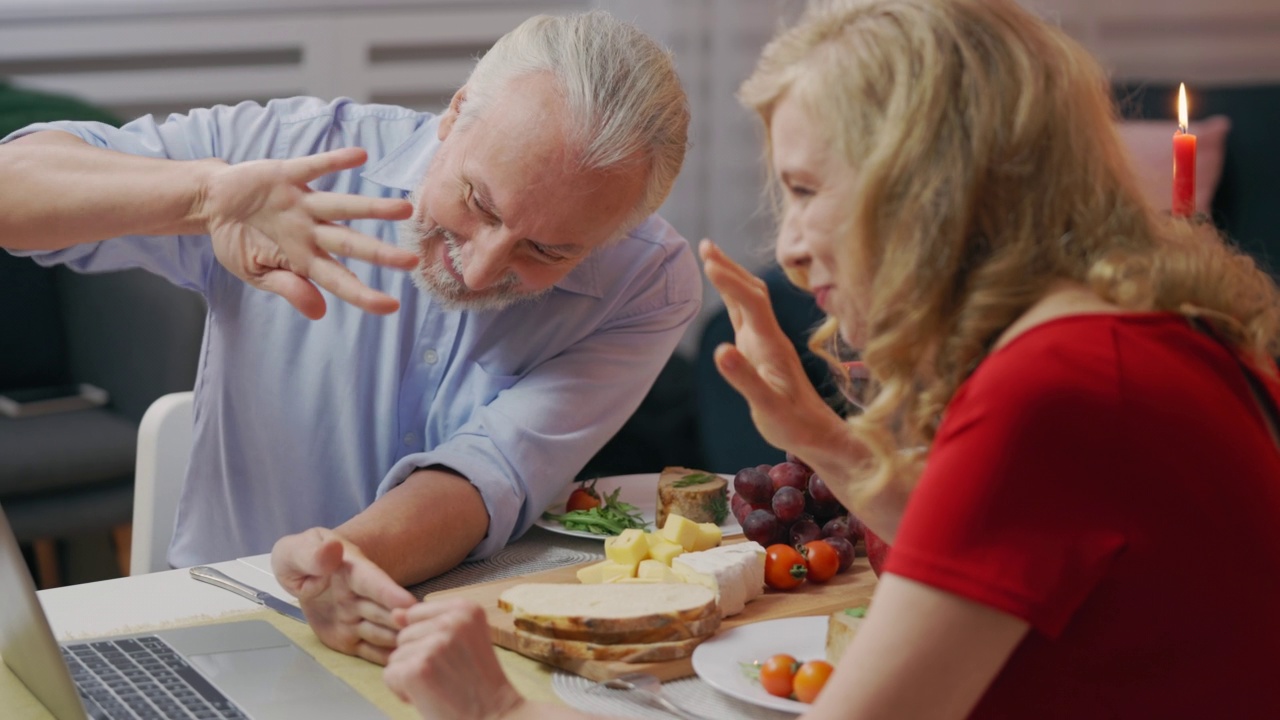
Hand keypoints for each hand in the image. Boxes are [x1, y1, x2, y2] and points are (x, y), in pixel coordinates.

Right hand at [198, 147, 416, 318]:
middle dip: (380, 254)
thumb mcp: (254, 272)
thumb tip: (320, 312)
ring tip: (403, 209)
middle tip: (413, 260)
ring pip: (342, 206)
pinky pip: (314, 167)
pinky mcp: (287, 176)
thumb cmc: (238, 240)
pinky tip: (360, 156)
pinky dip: (334, 161)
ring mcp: (301, 203)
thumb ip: (287, 287)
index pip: (338, 280)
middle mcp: (310, 231)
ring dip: (371, 207)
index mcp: (302, 258)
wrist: (211, 203)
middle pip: (350, 244)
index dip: (362, 294)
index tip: (391, 307)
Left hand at [271, 527, 417, 663]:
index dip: (389, 593)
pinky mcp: (350, 638)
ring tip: (413, 656)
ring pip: (382, 633)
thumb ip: (312, 554)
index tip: (408, 603)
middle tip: (418, 636)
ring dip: (397, 643)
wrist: (298, 573)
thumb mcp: (295, 551)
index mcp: (351, 570)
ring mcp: (357, 618)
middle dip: (402, 624)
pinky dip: (383, 658)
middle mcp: (361, 596)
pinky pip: (369, 651)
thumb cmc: (300, 557)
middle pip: (385, 612)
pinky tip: (398, 667)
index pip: (372, 582)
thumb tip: (331, 550)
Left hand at [384, 599, 524, 719]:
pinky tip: (429, 696)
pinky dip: (403, 692)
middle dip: (417, 659)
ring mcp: (434, 645)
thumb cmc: (477, 684)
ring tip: (440, 686)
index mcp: (466, 609)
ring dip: (411, 676)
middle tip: (447, 676)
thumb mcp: (461, 641)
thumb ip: (428, 624)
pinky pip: (389, 675)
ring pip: (395, 657)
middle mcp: (451, 622)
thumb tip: (394, 614)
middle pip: (404, 635)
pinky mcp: (418, 669)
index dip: (425, 640)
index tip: (451, 657)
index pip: (416, 614)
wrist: (494, 716)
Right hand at [699, 239, 848, 456]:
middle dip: (728, 267)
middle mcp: (770, 338)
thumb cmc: (794, 425)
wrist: (819, 434)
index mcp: (771, 346)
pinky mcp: (762, 351)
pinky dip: (733, 295)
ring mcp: (766, 343)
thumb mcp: (768, 408)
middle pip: (750, 292)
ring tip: (711, 257)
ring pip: (748, 300)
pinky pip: (746, 314)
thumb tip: (721, 351)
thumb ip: (746, 379)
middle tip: (705, 244)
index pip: (750, 303)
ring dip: (731, 276)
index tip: (708, 263)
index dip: (730, 282)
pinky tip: (726, 291)